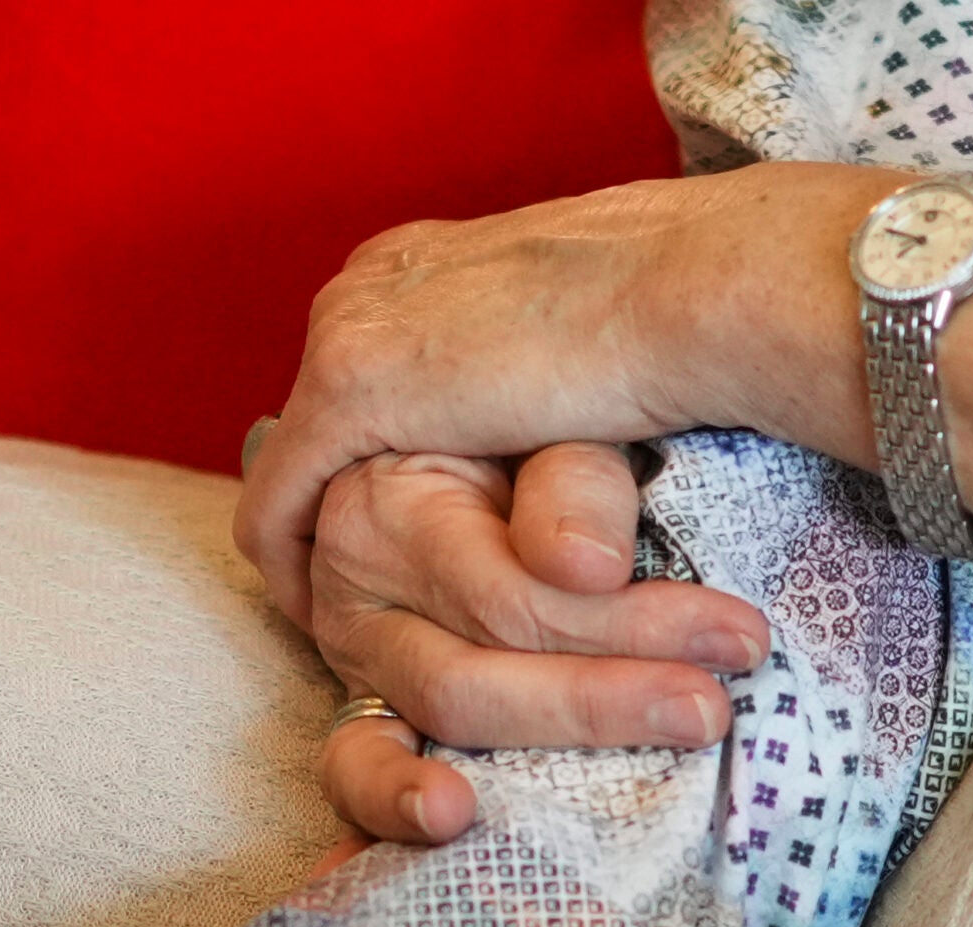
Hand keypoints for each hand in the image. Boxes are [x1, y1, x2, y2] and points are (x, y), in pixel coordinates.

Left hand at [236, 161, 901, 624]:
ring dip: (312, 540)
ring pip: (296, 466)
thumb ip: (525, 398)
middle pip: (315, 419)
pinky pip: (281, 501)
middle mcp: (365, 284)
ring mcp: (349, 330)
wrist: (692, 290)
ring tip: (334, 612)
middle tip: (346, 587)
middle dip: (327, 504)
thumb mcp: (575, 362)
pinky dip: (293, 562)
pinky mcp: (350, 389)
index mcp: (419, 264)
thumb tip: (543, 450)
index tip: (383, 529)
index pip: (355, 367)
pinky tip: (320, 616)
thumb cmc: (672, 321)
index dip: (360, 459)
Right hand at [310, 444, 770, 844]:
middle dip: (604, 695)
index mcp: (390, 494)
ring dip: (555, 735)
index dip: (628, 621)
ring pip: (443, 709)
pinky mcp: (362, 712)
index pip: (509, 588)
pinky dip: (391, 800)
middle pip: (476, 662)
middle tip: (711, 708)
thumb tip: (588, 565)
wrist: (473, 462)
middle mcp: (356, 577)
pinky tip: (449, 820)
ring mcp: (355, 653)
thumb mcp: (560, 431)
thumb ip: (574, 482)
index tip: (740, 637)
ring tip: (652, 745)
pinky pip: (352, 769)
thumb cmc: (534, 446)